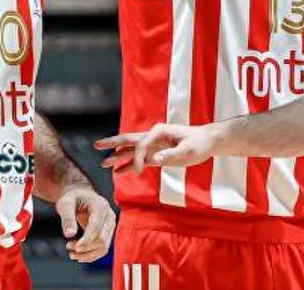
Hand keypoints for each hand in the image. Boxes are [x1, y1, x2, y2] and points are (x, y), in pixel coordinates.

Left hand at [55, 186, 115, 262]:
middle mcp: (109, 216)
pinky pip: (103, 249)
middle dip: (85, 248)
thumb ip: (67, 218)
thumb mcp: (65, 204)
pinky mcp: (108, 233)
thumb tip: (69, 234)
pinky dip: (91, 255)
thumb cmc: (72, 198)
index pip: (96, 228)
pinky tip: (79, 256)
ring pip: (104, 247)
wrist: (81, 197)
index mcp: (101, 206)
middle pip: (102, 239)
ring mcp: (110, 225)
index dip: (85, 240)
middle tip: (68, 247)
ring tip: (72, 254)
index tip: (73, 248)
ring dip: (88, 255)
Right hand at [96, 123, 215, 173]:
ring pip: (131, 150)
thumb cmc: (200, 144)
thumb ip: (171, 155)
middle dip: (112, 143)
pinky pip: (139, 160)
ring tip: (102, 163)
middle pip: (129, 139)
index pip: (141, 144)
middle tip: (96, 145)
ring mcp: (154, 145)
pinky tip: (118, 172)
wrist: (208, 142)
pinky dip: (128, 165)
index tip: (138, 172)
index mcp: (159, 131)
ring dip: (117, 156)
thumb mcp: (188, 151)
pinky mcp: (157, 154)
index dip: (136, 158)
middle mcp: (153, 136)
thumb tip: (155, 159)